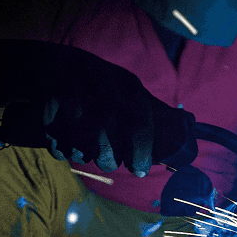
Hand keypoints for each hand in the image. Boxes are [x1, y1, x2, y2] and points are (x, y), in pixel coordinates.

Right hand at [0, 43, 194, 173]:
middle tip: (108, 147)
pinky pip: (63, 152)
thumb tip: (185, 130)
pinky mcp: (51, 128)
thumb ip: (152, 113)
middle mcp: (102, 112)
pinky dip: (66, 146)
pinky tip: (68, 129)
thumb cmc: (103, 82)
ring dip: (87, 152)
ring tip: (87, 132)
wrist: (58, 68)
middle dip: (110, 158)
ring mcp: (75, 121)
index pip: (139, 140)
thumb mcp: (131, 88)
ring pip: (85, 157)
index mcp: (128, 98)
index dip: (140, 159)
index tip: (139, 169)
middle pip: (109, 159)